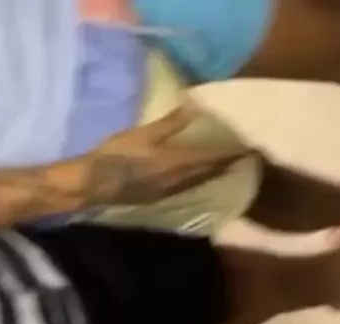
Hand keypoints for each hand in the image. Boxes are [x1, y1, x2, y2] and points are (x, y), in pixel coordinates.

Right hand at [82, 102, 253, 205]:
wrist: (92, 184)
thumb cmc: (115, 154)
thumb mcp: (141, 133)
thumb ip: (168, 124)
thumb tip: (193, 109)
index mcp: (175, 163)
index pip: (210, 158)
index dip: (229, 154)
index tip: (247, 149)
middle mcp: (177, 181)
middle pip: (207, 174)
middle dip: (224, 166)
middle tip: (241, 159)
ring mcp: (166, 192)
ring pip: (197, 183)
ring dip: (212, 176)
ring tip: (223, 168)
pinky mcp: (155, 197)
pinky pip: (185, 188)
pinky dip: (196, 181)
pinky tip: (194, 178)